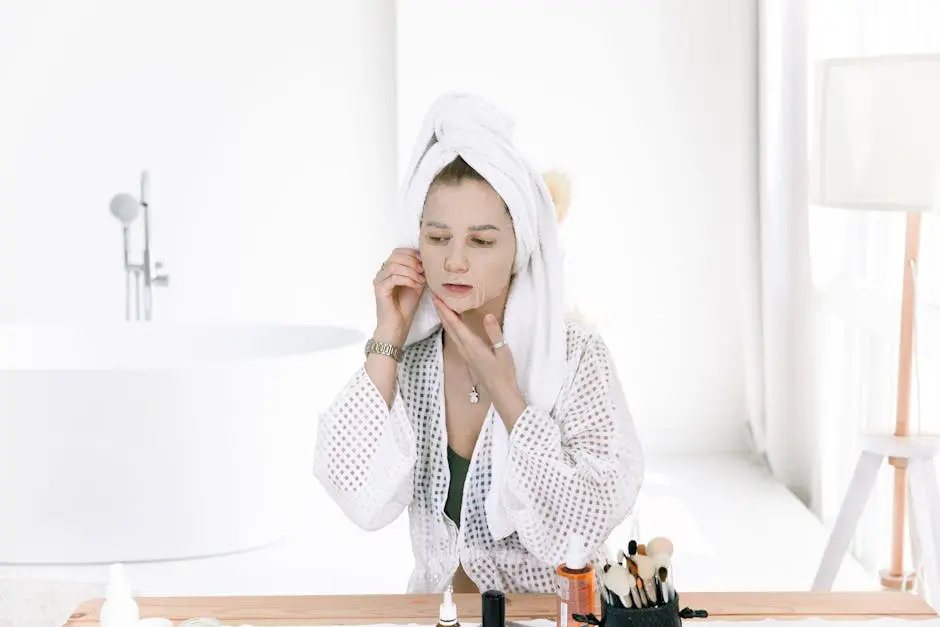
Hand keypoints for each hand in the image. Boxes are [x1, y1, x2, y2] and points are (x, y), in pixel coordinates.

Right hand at [373, 248, 424, 340]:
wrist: (398, 326)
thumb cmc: (405, 307)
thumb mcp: (416, 285)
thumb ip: (418, 272)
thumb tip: (426, 261)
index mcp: (389, 270)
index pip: (397, 252)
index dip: (412, 253)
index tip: (424, 261)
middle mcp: (382, 273)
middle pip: (395, 256)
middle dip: (412, 261)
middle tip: (423, 271)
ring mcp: (379, 281)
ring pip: (394, 266)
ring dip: (411, 271)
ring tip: (421, 280)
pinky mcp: (379, 289)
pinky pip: (394, 277)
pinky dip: (408, 280)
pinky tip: (416, 286)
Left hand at [431, 292, 526, 424]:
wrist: (500, 392)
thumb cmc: (504, 372)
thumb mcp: (503, 351)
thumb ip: (494, 333)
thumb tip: (487, 316)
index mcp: (472, 345)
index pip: (455, 324)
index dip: (445, 310)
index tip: (437, 298)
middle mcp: (465, 349)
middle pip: (449, 327)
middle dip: (441, 312)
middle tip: (434, 297)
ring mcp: (465, 354)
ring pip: (450, 333)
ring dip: (445, 319)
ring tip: (441, 307)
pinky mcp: (467, 357)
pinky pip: (455, 338)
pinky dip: (451, 327)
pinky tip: (452, 324)